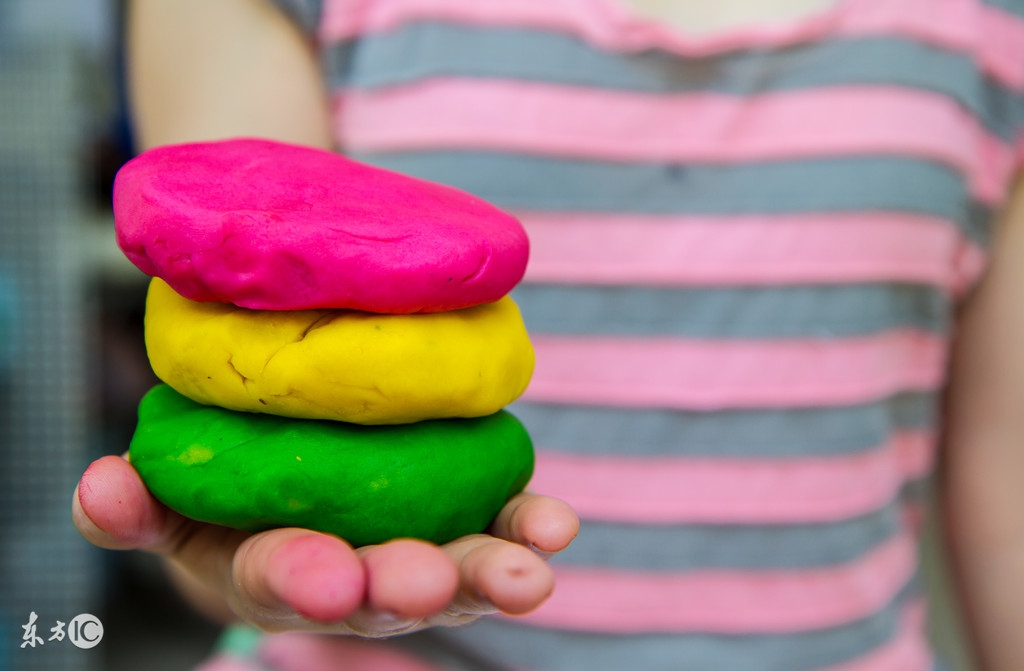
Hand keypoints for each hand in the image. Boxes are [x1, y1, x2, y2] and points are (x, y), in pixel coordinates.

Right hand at [72, 454, 577, 635]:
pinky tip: (556, 526)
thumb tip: (100, 486)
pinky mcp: (469, 514)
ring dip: (492, 572)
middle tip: (429, 586)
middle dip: (407, 589)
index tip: (323, 576)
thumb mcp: (176, 506)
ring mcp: (421, 547)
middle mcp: (360, 573)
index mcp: (282, 569)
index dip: (302, 580)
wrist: (306, 481)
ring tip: (532, 573)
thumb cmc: (233, 501)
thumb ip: (136, 507)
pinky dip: (529, 525)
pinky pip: (502, 523)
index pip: (287, 580)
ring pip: (458, 568)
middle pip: (384, 589)